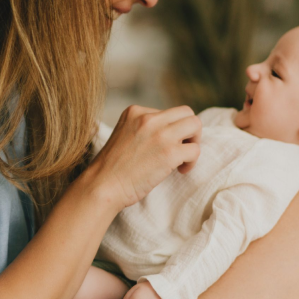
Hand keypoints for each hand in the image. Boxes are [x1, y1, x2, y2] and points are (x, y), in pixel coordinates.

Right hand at [86, 105, 201, 210]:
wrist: (102, 186)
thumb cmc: (113, 168)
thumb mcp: (125, 135)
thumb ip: (144, 129)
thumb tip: (172, 133)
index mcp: (135, 111)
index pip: (167, 112)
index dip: (171, 130)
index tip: (164, 146)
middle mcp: (148, 118)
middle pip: (186, 112)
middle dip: (189, 131)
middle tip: (181, 149)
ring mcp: (160, 134)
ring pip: (195, 125)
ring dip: (194, 142)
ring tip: (183, 159)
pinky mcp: (169, 152)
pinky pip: (195, 149)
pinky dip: (192, 161)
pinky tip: (181, 171)